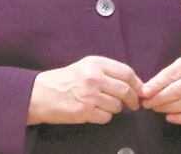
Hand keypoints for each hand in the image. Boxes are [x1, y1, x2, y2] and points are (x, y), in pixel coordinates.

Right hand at [27, 55, 142, 125]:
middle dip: (133, 99)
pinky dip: (104, 116)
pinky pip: (106, 117)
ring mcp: (89, 95)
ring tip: (104, 104)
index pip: (127, 73)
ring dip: (115, 108)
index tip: (140, 90)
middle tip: (134, 104)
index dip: (137, 83)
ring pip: (117, 106)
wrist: (40, 94)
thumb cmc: (63, 80)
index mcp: (95, 63)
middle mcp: (93, 77)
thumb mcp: (85, 66)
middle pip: (125, 90)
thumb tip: (132, 82)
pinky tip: (95, 111)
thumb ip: (107, 71)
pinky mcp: (84, 111)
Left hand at [140, 53, 180, 124]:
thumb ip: (162, 78)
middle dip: (160, 98)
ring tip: (156, 108)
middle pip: (178, 90)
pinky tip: (169, 117)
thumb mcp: (177, 68)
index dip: (156, 85)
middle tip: (147, 103)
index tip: (144, 93)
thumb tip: (145, 90)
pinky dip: (180, 118)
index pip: (172, 75)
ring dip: (168, 108)